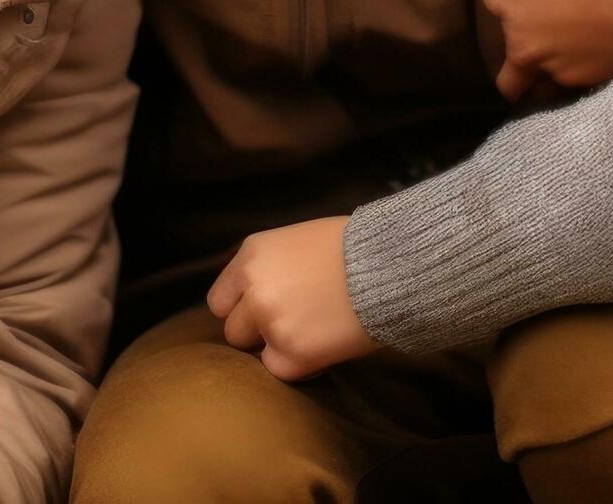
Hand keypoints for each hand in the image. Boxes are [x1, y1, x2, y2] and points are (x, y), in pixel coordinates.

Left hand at [207, 217, 374, 381]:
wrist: (393, 265)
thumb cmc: (355, 247)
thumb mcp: (299, 241)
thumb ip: (271, 268)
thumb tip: (258, 296)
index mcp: (252, 255)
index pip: (220, 299)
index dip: (241, 308)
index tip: (262, 312)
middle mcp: (253, 288)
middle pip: (232, 330)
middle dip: (258, 331)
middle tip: (294, 323)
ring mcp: (271, 322)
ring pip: (254, 352)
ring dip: (276, 347)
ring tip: (312, 331)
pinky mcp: (293, 353)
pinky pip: (279, 371)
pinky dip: (300, 364)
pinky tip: (325, 344)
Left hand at [482, 0, 612, 100]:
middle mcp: (516, 37)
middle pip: (507, 38)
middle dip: (523, 28)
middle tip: (557, 10)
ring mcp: (547, 65)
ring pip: (525, 77)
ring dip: (534, 67)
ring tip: (560, 50)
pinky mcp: (577, 82)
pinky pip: (560, 87)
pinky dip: (566, 77)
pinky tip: (585, 58)